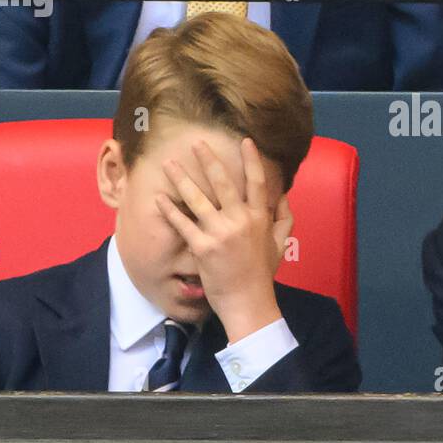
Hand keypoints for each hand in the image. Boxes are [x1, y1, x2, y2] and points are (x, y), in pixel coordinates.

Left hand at [155, 137, 285, 342]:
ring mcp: (220, 232)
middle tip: (196, 143)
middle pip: (223, 182)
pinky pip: (183, 223)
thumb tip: (284, 196)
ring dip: (182, 178)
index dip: (251, 160)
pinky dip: (170, 210)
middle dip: (208, 160)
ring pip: (198, 198)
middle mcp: (240, 220)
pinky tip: (158, 198)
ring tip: (169, 163)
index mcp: (259, 217)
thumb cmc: (262, 274)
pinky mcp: (203, 246)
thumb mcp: (280, 244)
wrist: (248, 301)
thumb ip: (284, 218)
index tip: (244, 140)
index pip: (257, 182)